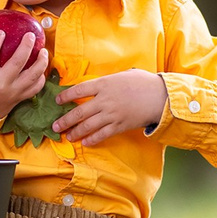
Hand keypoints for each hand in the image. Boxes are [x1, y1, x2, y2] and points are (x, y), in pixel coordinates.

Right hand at [0, 27, 48, 124]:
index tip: (1, 32)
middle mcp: (0, 84)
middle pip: (18, 62)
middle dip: (26, 46)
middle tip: (30, 35)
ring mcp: (12, 92)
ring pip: (32, 76)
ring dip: (41, 61)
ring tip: (43, 50)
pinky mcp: (18, 98)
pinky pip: (35, 88)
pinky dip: (41, 78)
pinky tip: (41, 69)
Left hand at [53, 70, 167, 144]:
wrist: (161, 97)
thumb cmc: (144, 82)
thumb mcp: (124, 75)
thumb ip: (109, 80)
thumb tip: (99, 84)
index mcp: (104, 84)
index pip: (79, 90)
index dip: (66, 96)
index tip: (57, 100)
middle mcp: (105, 100)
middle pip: (79, 112)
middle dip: (65, 120)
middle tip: (55, 126)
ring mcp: (112, 115)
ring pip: (88, 126)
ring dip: (75, 132)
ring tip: (68, 136)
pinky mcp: (120, 126)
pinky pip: (102, 135)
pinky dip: (92, 139)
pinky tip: (85, 142)